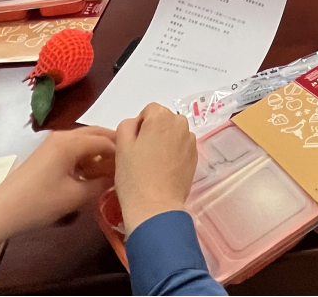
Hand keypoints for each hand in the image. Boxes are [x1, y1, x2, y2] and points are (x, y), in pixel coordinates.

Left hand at [0, 127, 117, 257]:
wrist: (2, 211)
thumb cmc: (39, 203)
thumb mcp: (75, 197)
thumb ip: (101, 185)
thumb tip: (118, 179)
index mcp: (69, 143)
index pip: (105, 140)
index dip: (123, 150)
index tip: (137, 162)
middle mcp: (61, 137)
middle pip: (95, 134)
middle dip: (113, 145)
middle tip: (130, 160)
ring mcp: (52, 144)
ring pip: (84, 141)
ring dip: (100, 151)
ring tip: (115, 168)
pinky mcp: (47, 154)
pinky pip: (74, 149)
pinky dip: (87, 157)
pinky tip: (94, 172)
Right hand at [114, 104, 197, 235]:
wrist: (155, 206)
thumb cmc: (134, 176)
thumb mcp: (121, 145)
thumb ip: (128, 125)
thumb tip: (138, 124)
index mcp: (161, 117)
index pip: (149, 110)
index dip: (139, 126)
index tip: (134, 144)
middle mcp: (180, 124)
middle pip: (164, 120)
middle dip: (154, 131)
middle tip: (142, 153)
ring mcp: (190, 141)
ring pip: (174, 133)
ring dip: (165, 141)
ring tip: (153, 163)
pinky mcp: (196, 157)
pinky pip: (182, 147)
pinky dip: (174, 153)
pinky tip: (164, 170)